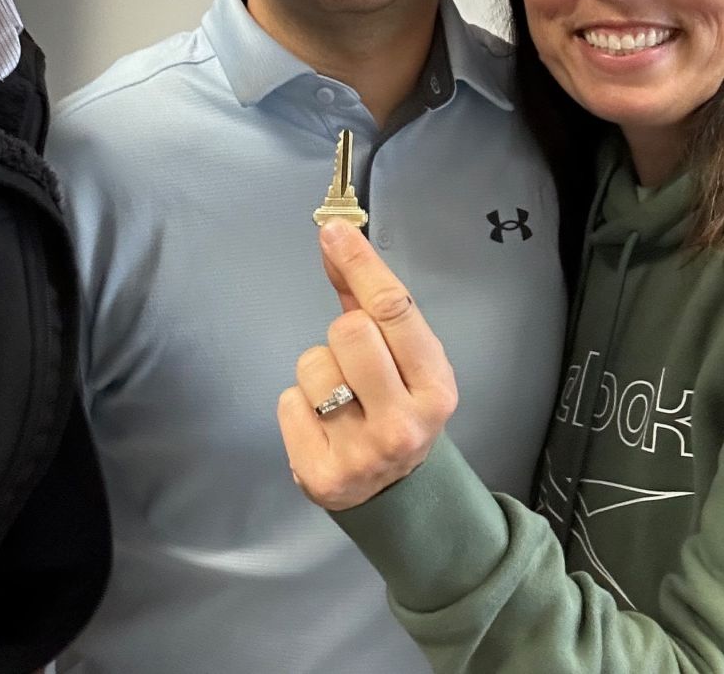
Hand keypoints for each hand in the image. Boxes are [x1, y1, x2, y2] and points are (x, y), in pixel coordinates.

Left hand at [277, 219, 457, 510]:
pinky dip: (297, 405)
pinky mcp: (321, 475)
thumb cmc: (396, 405)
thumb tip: (335, 234)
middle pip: (349, 331)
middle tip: (354, 361)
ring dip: (317, 372)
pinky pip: (288, 402)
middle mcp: (404, 423)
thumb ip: (368, 296)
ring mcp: (362, 454)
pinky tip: (321, 424)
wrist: (394, 493)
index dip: (360, 263)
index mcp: (435, 386)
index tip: (333, 230)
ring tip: (338, 398)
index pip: (394, 309)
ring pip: (312, 365)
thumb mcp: (401, 356)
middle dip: (343, 333)